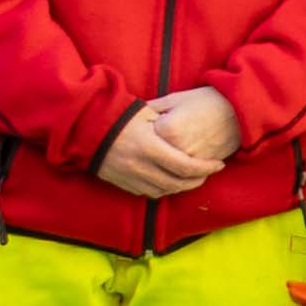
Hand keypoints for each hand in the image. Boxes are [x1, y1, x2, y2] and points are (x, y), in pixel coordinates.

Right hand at [92, 101, 215, 199]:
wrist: (86, 129)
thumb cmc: (120, 116)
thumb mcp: (147, 113)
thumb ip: (168, 123)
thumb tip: (192, 129)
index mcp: (149, 146)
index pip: (185, 166)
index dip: (205, 168)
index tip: (218, 165)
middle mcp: (140, 166)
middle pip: (177, 183)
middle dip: (197, 181)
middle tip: (209, 173)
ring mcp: (130, 177)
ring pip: (164, 191)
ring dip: (182, 187)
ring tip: (194, 178)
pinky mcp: (122, 183)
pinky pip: (148, 192)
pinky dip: (163, 189)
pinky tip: (172, 181)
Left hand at [150, 85, 240, 173]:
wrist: (239, 112)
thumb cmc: (206, 101)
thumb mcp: (176, 98)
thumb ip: (152, 108)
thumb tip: (132, 114)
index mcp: (166, 129)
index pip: (142, 137)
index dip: (141, 133)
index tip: (141, 129)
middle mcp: (176, 149)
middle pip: (150, 158)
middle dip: (147, 153)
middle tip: (145, 147)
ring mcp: (189, 162)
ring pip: (164, 172)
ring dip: (156, 170)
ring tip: (155, 160)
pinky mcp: (200, 170)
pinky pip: (179, 178)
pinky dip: (171, 177)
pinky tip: (167, 169)